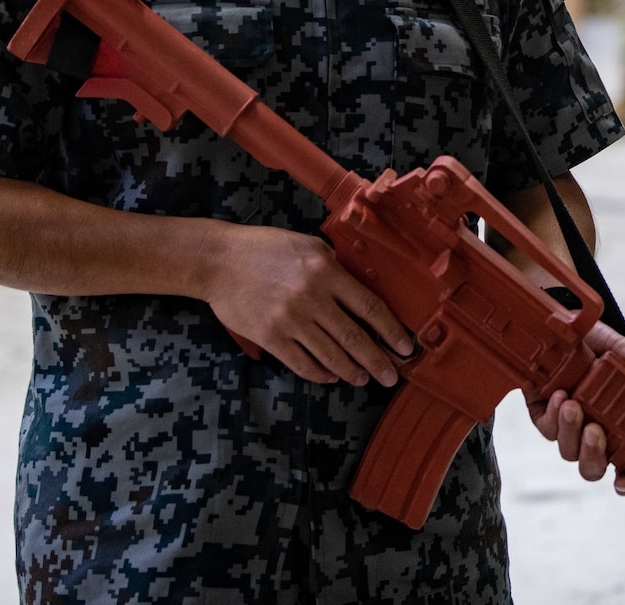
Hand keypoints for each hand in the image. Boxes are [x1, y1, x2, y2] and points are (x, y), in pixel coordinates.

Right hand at [202, 224, 415, 386]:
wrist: (219, 261)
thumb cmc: (265, 249)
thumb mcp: (308, 246)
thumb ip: (334, 267)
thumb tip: (359, 291)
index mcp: (326, 272)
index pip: (370, 307)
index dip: (392, 331)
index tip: (405, 347)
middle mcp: (312, 298)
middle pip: (355, 338)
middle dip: (378, 361)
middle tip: (391, 376)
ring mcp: (290, 320)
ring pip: (331, 355)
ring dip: (351, 371)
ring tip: (363, 379)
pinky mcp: (270, 337)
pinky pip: (302, 363)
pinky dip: (320, 374)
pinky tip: (331, 377)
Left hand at [527, 324, 624, 493]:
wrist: (564, 323)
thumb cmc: (600, 343)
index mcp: (620, 427)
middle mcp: (594, 433)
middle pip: (592, 468)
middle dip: (593, 456)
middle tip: (595, 430)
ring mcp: (568, 427)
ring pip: (568, 451)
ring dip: (571, 432)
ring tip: (573, 404)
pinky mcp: (544, 417)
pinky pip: (547, 430)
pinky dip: (553, 416)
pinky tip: (560, 396)